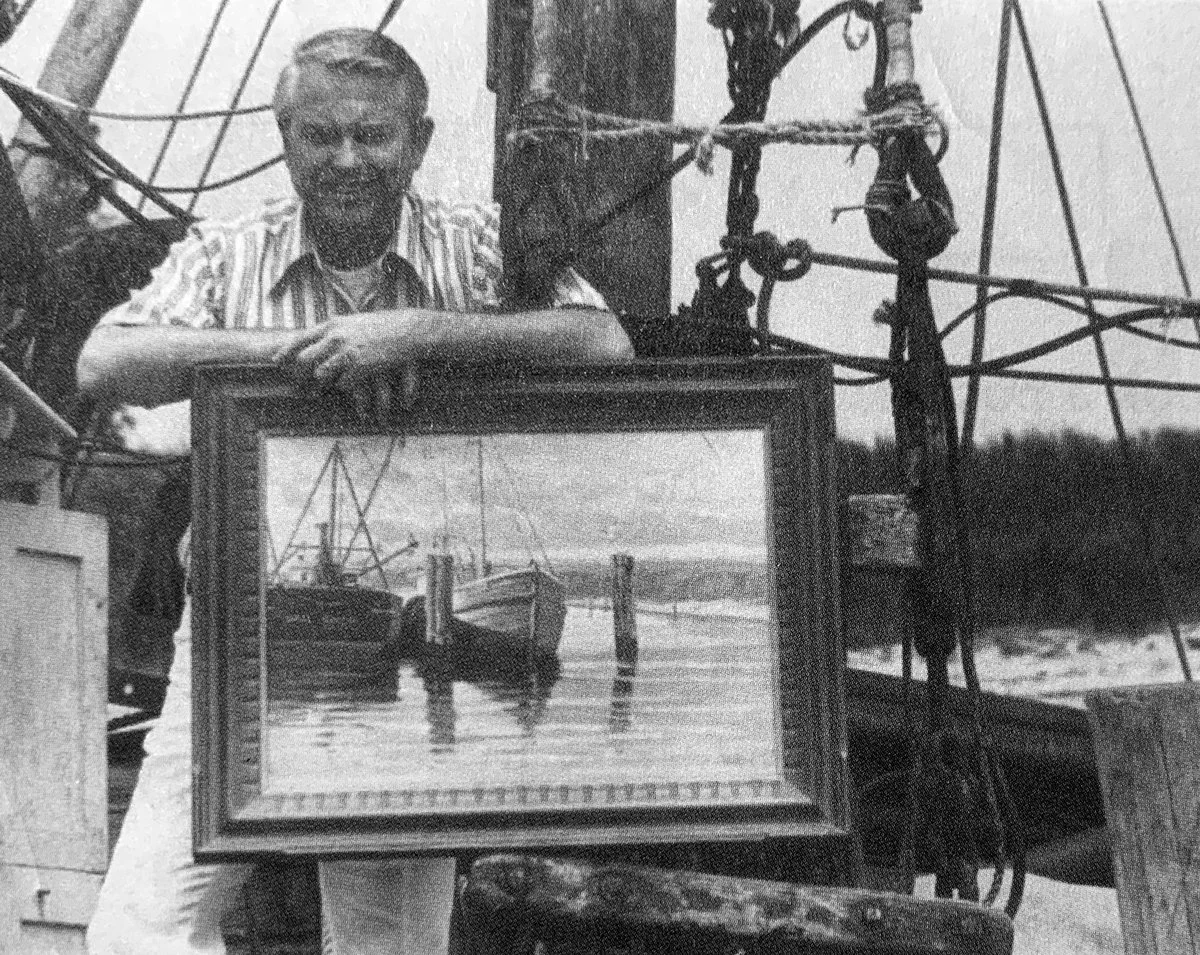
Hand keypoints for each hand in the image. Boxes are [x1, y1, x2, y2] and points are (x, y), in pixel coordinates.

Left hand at [273, 314, 418, 422]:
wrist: (408, 330)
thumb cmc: (383, 327)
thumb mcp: (354, 322)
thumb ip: (336, 329)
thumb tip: (320, 338)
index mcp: (332, 324)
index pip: (299, 338)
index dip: (285, 352)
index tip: (275, 362)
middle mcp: (335, 337)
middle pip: (304, 360)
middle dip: (300, 374)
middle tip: (299, 384)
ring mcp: (346, 352)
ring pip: (320, 374)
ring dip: (323, 383)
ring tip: (325, 388)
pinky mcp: (359, 367)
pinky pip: (343, 383)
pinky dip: (346, 386)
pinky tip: (355, 383)